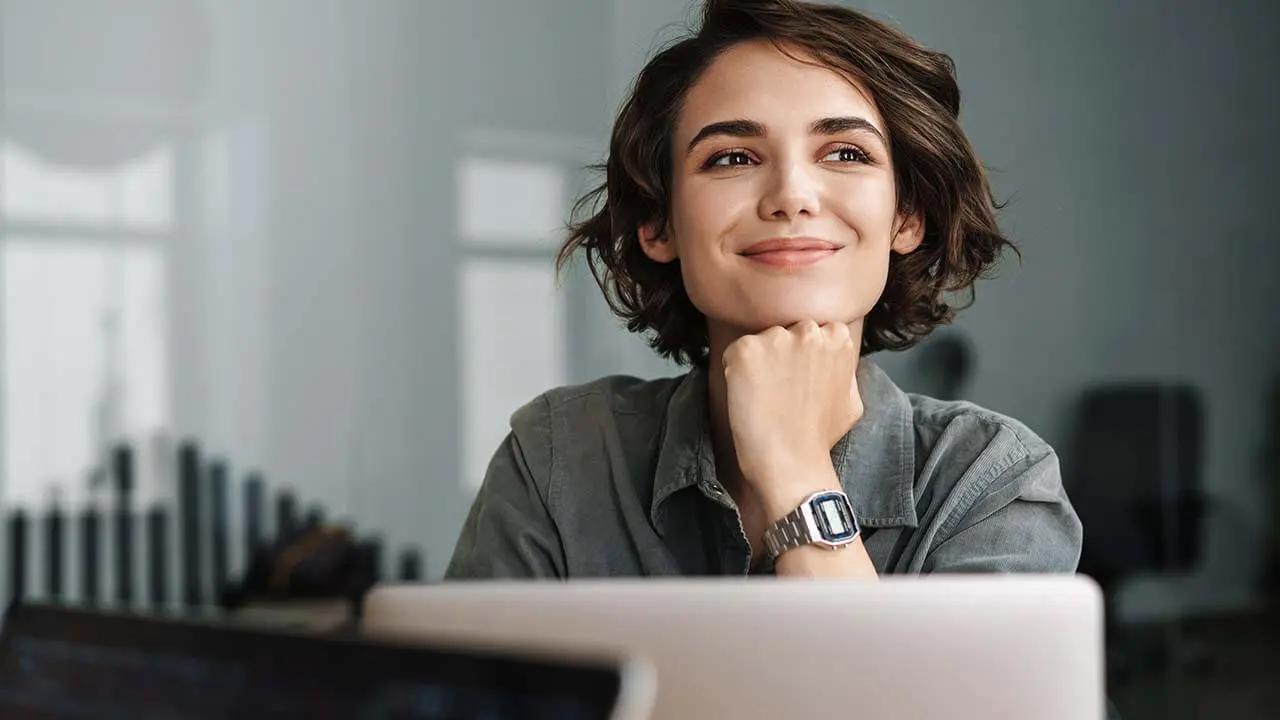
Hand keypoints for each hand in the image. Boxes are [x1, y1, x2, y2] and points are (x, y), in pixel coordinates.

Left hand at [721, 319, 863, 495]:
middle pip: (785, 331)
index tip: (798, 377)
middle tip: (779, 387)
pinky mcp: (746, 351)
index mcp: (837, 338)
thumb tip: (837, 359)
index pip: (813, 330)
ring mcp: (776, 339)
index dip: (802, 354)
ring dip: (758, 362)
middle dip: (780, 353)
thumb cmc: (820, 437)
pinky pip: (734, 353)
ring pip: (760, 341)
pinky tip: (747, 396)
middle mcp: (808, 331)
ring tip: (764, 396)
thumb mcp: (852, 398)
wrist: (791, 462)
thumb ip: (844, 369)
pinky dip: (735, 372)